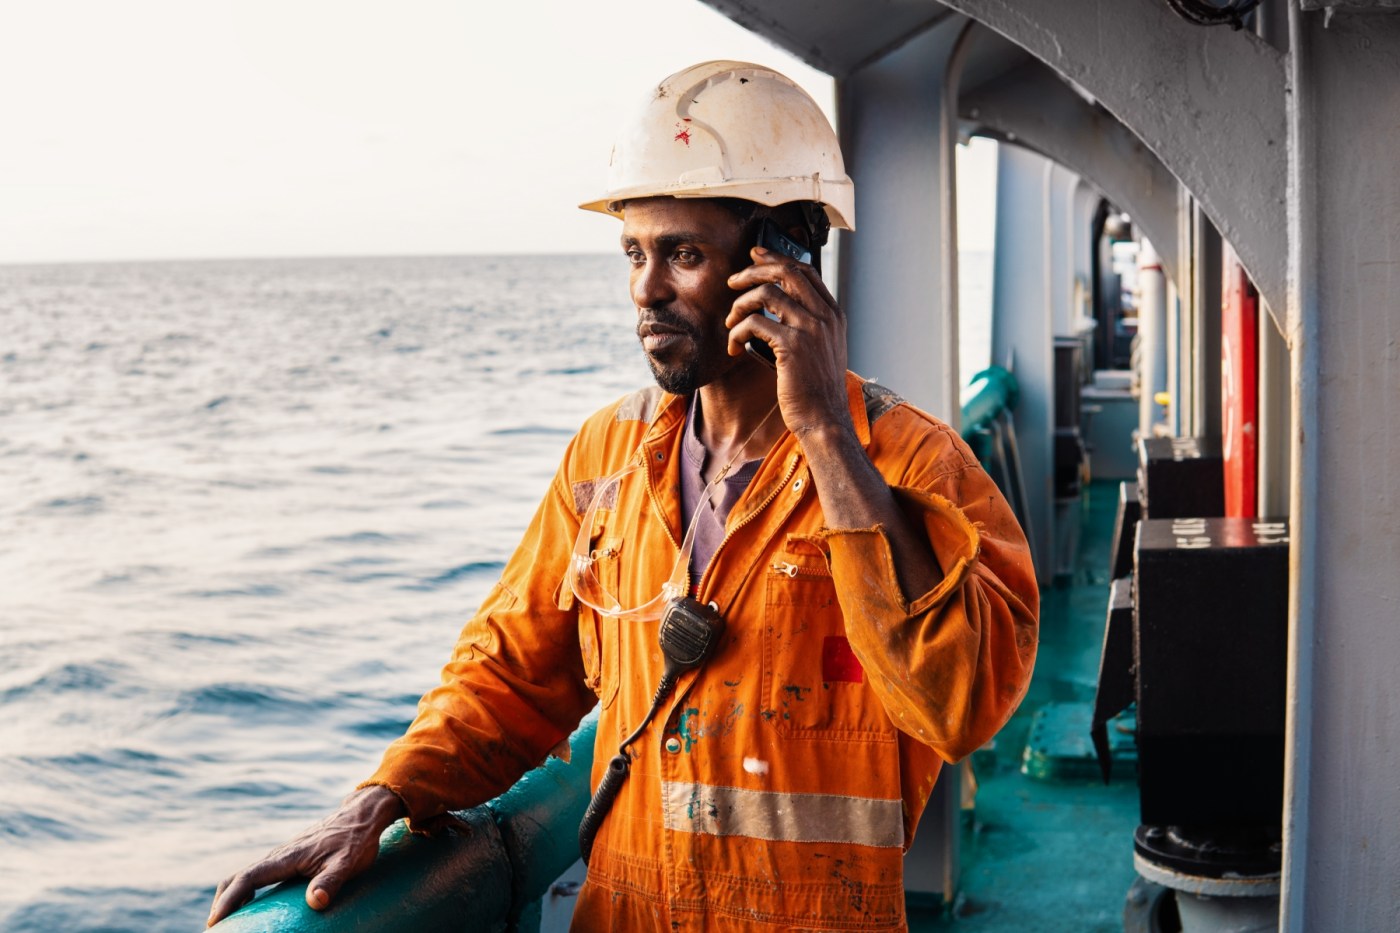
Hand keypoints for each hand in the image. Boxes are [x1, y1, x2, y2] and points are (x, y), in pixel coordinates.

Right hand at [207, 784, 405, 926]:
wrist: (361, 817)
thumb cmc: (355, 841)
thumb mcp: (347, 863)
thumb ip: (330, 881)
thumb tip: (316, 902)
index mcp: (286, 857)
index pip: (247, 879)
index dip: (229, 900)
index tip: (215, 921)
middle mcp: (278, 856)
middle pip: (238, 878)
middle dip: (222, 902)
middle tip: (216, 927)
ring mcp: (282, 856)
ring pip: (247, 876)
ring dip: (232, 898)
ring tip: (229, 923)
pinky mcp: (289, 859)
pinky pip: (259, 876)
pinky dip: (246, 892)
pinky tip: (251, 908)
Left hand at [725, 247, 851, 438]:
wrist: (824, 419)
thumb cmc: (817, 389)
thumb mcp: (822, 350)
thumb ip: (808, 325)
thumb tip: (779, 304)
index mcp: (833, 314)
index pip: (805, 271)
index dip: (777, 259)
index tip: (755, 256)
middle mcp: (824, 316)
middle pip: (785, 272)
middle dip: (753, 272)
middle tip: (733, 281)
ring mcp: (810, 329)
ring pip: (766, 294)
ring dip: (740, 305)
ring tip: (730, 322)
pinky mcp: (792, 346)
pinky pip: (754, 323)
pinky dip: (737, 333)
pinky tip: (734, 347)